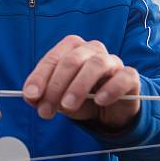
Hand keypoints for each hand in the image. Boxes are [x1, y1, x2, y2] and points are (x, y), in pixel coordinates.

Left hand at [22, 35, 140, 128]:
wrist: (110, 110)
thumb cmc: (81, 98)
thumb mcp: (59, 98)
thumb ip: (43, 96)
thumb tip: (30, 97)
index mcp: (72, 49)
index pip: (53, 59)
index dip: (40, 77)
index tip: (31, 96)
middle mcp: (92, 50)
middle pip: (72, 61)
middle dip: (56, 86)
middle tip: (46, 110)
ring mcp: (112, 61)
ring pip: (96, 65)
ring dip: (79, 86)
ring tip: (68, 106)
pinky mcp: (129, 76)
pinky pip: (122, 77)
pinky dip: (110, 88)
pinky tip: (99, 101)